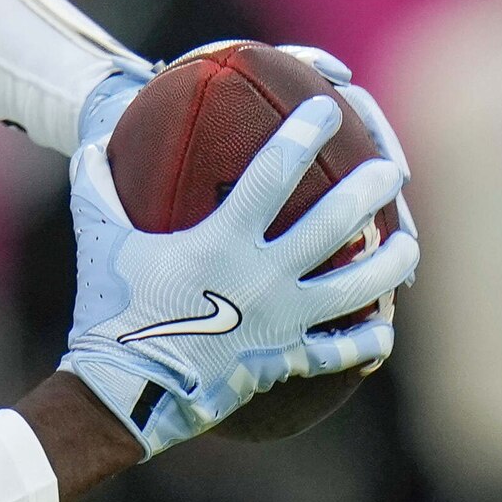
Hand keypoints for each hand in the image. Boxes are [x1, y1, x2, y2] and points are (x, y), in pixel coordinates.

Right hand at [57, 81, 415, 453]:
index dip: (303, 136)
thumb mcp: (100, 240)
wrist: (122, 393)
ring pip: (355, 287)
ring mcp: (280, 321)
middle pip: (334, 223)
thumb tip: (92, 142)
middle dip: (368, 190)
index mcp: (222, 240)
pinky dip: (364, 342)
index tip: (328, 109)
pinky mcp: (283, 361)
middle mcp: (262, 277)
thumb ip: (98, 186)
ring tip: (409, 244)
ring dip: (389, 262)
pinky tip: (384, 330)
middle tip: (391, 169)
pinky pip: (337, 352)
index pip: (273, 174)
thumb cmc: (109, 311)